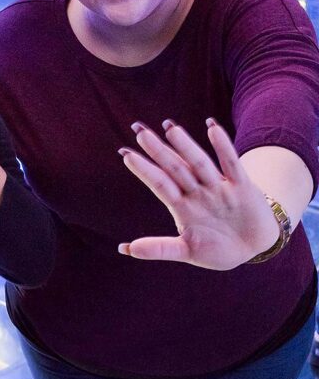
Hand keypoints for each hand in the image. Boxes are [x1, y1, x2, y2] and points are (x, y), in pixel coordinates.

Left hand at [118, 119, 279, 269]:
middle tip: (139, 132)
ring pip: (199, 164)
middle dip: (158, 151)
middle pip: (175, 168)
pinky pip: (231, 165)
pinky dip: (223, 148)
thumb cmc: (216, 248)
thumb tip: (124, 249)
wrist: (253, 249)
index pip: (159, 184)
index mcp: (182, 206)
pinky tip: (212, 128)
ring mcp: (219, 188)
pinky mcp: (242, 187)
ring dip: (186, 147)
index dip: (144, 170)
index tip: (125, 154)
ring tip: (170, 129)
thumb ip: (159, 249)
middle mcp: (197, 192)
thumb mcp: (187, 250)